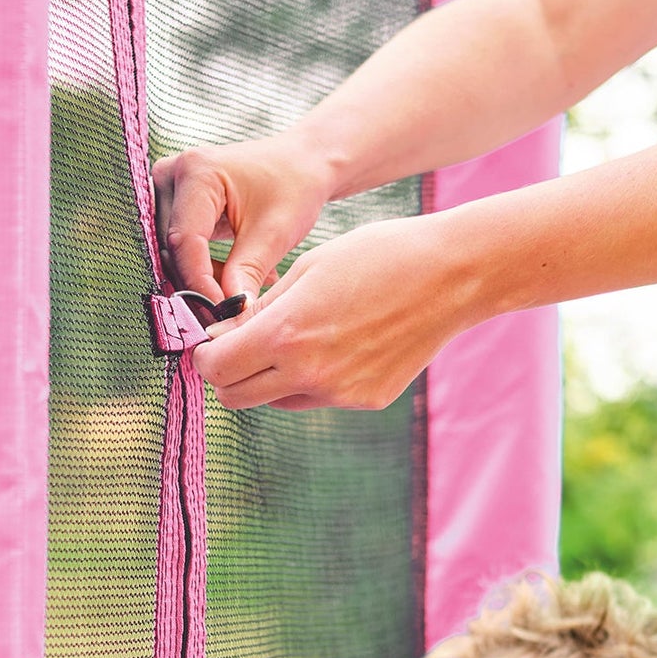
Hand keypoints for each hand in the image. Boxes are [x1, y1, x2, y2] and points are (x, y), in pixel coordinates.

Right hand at [152, 130, 334, 304]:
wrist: (302, 163)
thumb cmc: (294, 186)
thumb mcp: (274, 233)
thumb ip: (247, 273)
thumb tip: (231, 314)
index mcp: (196, 172)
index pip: (184, 241)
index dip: (200, 283)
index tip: (222, 314)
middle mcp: (173, 174)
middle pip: (173, 248)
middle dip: (201, 285)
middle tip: (234, 310)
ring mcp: (170, 187)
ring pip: (174, 252)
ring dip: (205, 278)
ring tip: (246, 287)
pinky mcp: (175, 202)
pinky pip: (180, 247)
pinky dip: (205, 268)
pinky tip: (237, 275)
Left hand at [192, 212, 477, 409]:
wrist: (450, 275)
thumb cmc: (377, 256)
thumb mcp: (306, 269)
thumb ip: (259, 311)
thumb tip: (221, 338)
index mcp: (285, 335)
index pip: (215, 368)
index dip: (206, 355)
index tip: (214, 341)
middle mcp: (309, 374)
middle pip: (236, 397)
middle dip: (230, 373)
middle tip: (242, 346)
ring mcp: (340, 394)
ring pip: (277, 400)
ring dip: (272, 378)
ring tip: (302, 337)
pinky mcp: (366, 400)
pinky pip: (320, 398)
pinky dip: (315, 378)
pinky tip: (342, 343)